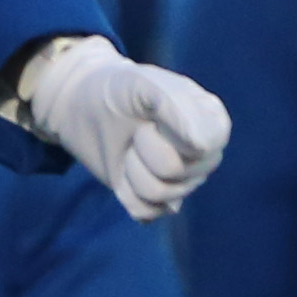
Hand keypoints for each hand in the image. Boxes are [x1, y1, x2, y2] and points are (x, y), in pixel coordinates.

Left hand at [18, 34, 229, 219]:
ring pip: (159, 195)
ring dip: (131, 170)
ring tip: (130, 148)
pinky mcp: (160, 201)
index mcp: (212, 123)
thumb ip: (175, 105)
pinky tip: (125, 171)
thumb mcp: (141, 84)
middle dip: (143, 151)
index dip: (164, 135)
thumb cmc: (118, 91)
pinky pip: (147, 212)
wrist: (84, 105)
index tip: (151, 118)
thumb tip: (201, 146)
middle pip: (175, 173)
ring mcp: (186, 180)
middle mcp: (206, 155)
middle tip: (136, 132)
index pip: (200, 148)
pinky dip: (126, 193)